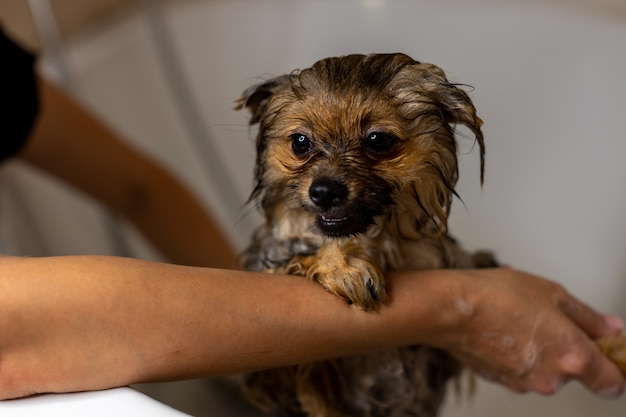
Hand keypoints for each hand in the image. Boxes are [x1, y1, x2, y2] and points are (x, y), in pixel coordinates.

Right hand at [442, 268, 623, 396]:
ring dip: (539, 349)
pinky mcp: (500, 381)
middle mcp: (551, 378)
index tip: (608, 353)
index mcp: (572, 356)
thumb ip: (588, 316)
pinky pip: (519, 369)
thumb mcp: (552, 293)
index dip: (614, 367)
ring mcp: (523, 383)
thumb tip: (610, 328)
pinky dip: (517, 353)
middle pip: (574, 370)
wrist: (449, 309)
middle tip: (549, 318)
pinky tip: (502, 328)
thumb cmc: (496, 296)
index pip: (612, 383)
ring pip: (544, 369)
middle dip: (566, 347)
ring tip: (519, 318)